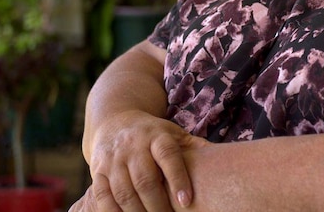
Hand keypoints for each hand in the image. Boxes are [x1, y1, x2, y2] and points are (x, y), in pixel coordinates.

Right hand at [69, 110, 208, 211]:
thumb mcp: (174, 133)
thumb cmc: (153, 134)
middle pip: (145, 179)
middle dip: (158, 205)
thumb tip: (225, 158)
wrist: (115, 121)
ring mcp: (113, 159)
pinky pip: (102, 196)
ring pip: (124, 192)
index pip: (168, 155)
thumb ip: (195, 147)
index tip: (186, 201)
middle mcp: (133, 146)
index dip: (177, 178)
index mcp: (156, 136)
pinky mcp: (97, 171)